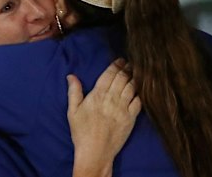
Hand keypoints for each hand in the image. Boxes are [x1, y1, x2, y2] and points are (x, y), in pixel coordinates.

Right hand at [67, 58, 140, 176]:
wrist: (95, 152)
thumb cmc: (81, 132)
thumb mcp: (72, 111)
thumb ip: (74, 91)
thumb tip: (71, 75)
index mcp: (97, 95)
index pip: (110, 74)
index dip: (116, 65)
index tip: (120, 60)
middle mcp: (112, 99)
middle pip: (122, 78)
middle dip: (127, 68)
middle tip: (130, 63)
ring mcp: (123, 108)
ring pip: (132, 87)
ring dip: (134, 78)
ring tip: (136, 73)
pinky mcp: (131, 118)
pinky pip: (138, 101)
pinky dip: (140, 93)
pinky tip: (140, 89)